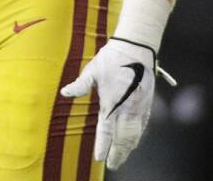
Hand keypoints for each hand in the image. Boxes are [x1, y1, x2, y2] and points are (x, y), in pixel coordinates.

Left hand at [60, 38, 166, 169]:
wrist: (137, 47)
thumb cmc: (112, 57)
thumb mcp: (92, 70)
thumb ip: (80, 85)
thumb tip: (64, 93)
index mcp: (111, 102)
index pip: (106, 131)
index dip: (103, 146)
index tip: (99, 158)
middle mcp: (127, 108)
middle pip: (123, 138)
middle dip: (118, 153)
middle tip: (113, 165)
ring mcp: (139, 106)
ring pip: (135, 134)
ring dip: (128, 147)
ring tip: (122, 156)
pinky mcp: (147, 102)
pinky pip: (143, 125)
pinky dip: (138, 136)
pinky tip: (134, 140)